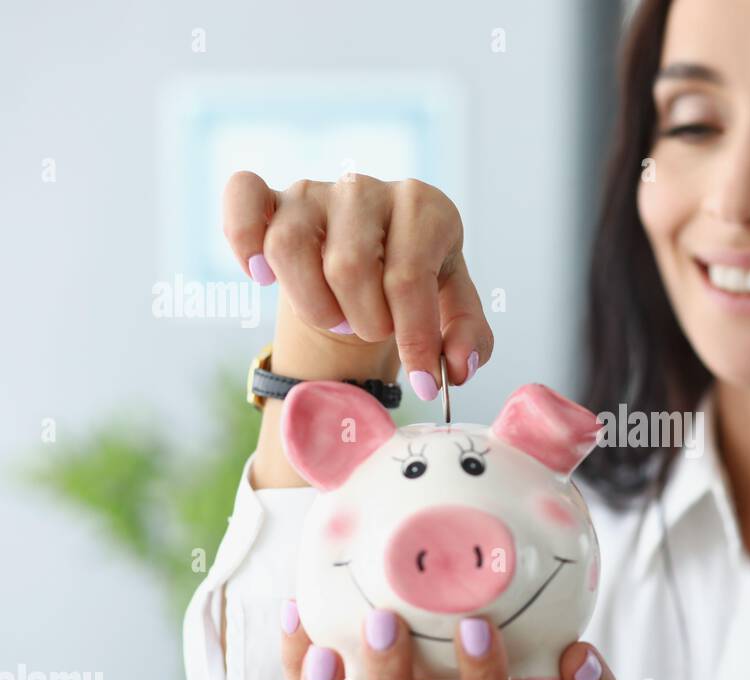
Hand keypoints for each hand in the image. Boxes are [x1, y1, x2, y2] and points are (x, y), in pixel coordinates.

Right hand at [222, 171, 492, 397]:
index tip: (423, 382)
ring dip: (313, 303)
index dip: (414, 340)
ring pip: (289, 246)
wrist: (371, 262)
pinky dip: (244, 240)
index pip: (410, 278)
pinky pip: (242, 197)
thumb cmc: (414, 286)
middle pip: (347, 267)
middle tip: (374, 332)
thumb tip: (455, 369)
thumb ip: (468, 338)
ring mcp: (317, 189)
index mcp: (426, 209)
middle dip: (364, 322)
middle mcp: (370, 189)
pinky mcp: (272, 196)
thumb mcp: (454, 308)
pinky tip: (262, 277)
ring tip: (337, 317)